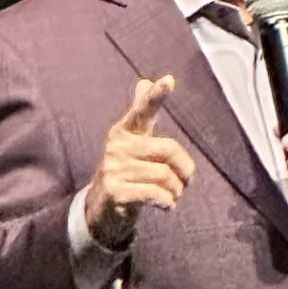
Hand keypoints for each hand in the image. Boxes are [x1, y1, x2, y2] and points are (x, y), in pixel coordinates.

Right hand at [84, 75, 194, 246]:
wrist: (102, 208)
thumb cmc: (127, 171)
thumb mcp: (134, 143)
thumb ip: (141, 114)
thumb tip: (145, 81)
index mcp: (125, 131)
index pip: (143, 110)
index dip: (156, 96)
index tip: (169, 80)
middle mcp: (117, 146)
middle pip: (169, 150)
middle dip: (184, 169)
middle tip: (185, 181)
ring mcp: (114, 168)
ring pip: (165, 176)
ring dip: (176, 191)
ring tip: (171, 195)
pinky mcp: (115, 191)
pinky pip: (155, 194)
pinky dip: (167, 202)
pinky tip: (166, 205)